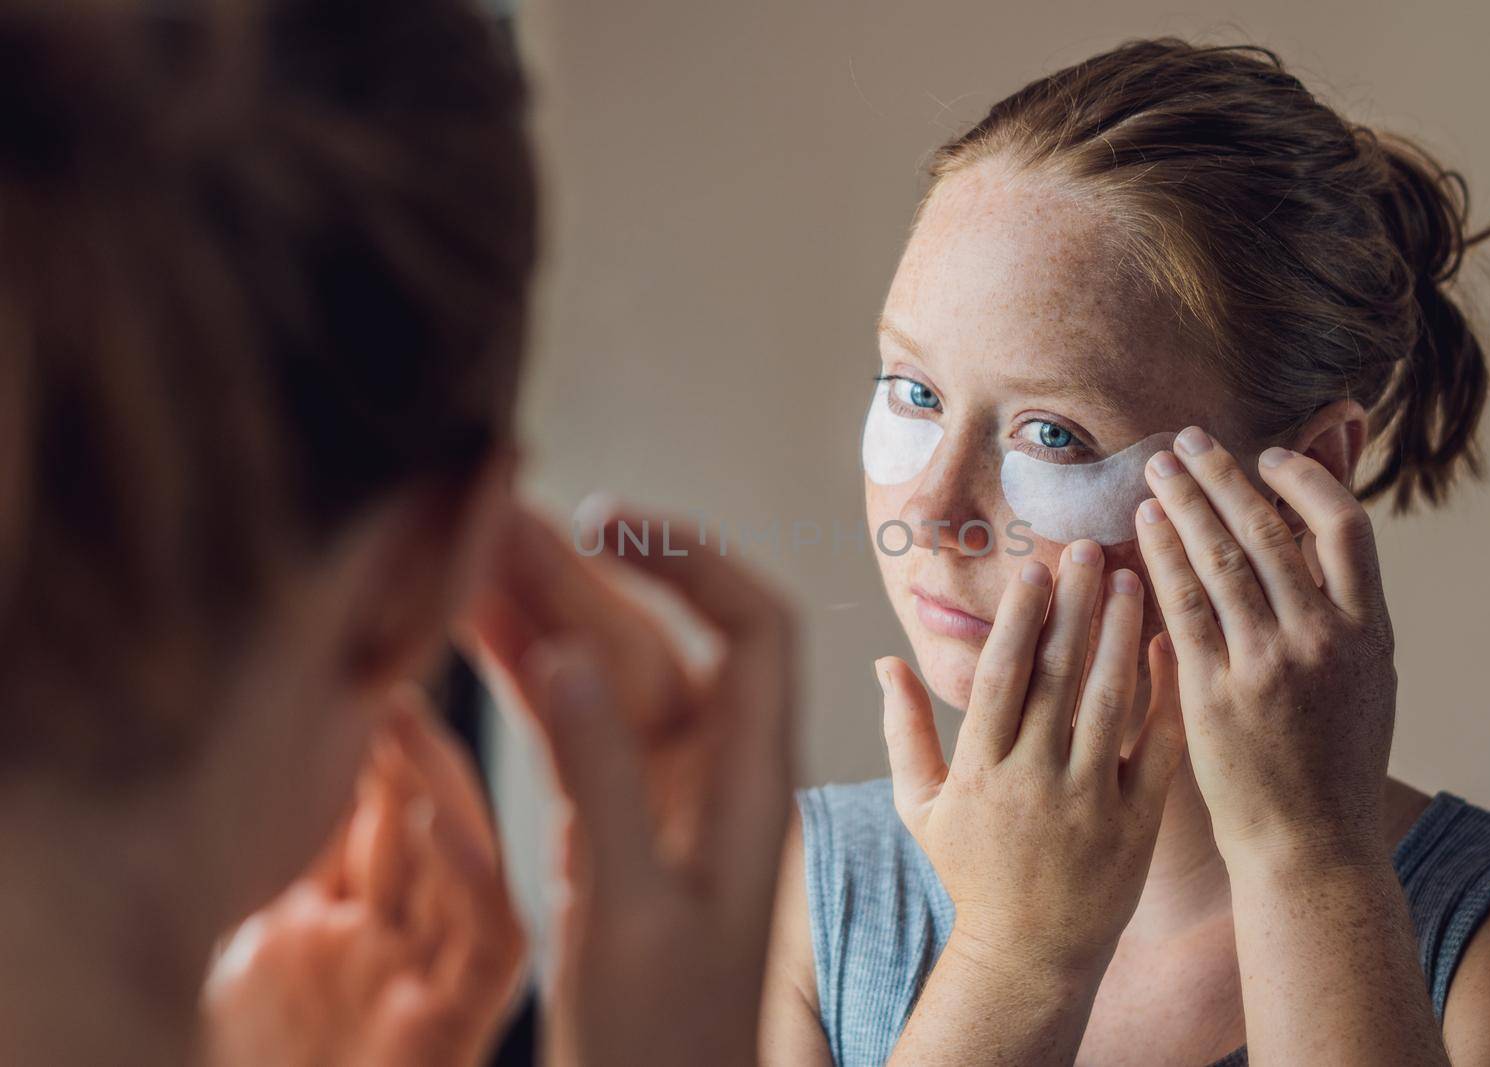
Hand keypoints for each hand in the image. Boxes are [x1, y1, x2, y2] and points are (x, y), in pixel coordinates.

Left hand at [197, 689, 524, 1066]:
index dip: (373, 751)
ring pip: (465, 864)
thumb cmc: (255, 1066)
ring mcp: (429, 981)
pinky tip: (437, 818)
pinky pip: (489, 941)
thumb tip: (299, 764)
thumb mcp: (254, 943)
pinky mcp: (455, 1022)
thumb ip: (290, 872)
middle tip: (384, 675)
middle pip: (422, 826)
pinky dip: (471, 877)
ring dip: (437, 787)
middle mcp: (401, 945)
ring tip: (400, 713)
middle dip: (406, 750)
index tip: (356, 677)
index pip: (376, 816)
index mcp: (354, 923)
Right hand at [468, 503, 795, 1066]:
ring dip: (541, 616)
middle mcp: (715, 773)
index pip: (754, 629)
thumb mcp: (631, 914)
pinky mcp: (611, 820)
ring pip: (605, 675)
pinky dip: (525, 677)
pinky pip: (572, 725)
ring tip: (463, 554)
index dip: (694, 559)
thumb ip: (603, 782)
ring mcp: (661, 793)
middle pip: (656, 640)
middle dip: (578, 578)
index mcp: (751, 785)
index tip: (606, 522)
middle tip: (488, 523)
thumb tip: (571, 654)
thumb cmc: (663, 1041)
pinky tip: (473, 632)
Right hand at [882, 544, 1185, 981]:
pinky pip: (1153, 746)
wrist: (1029, 957)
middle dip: (1072, 604)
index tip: (1033, 568)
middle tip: (1087, 546)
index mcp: (978, 770)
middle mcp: (1031, 779)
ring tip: (1128, 578)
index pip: (1000, 676)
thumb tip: (886, 661)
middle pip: (1055, 674)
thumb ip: (904, 731)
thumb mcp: (920, 807)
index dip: (1018, 617)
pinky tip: (1165, 647)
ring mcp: (1086, 801)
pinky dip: (1161, 694)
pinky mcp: (1134, 823)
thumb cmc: (972, 874)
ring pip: (1107, 700)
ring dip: (1118, 633)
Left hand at [1135, 427, 1396, 871]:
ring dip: (1184, 504)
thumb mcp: (1365, 681)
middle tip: (1187, 438)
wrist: (1311, 846)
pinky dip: (1161, 558)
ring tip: (1157, 467)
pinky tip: (1142, 526)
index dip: (1305, 480)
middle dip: (1223, 477)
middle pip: (1269, 531)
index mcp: (1370, 632)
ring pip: (1222, 559)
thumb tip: (1304, 541)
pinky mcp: (1215, 692)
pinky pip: (1182, 606)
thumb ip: (1340, 612)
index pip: (1346, 527)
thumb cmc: (1334, 763)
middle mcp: (1324, 640)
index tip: (1267, 457)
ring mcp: (1269, 664)